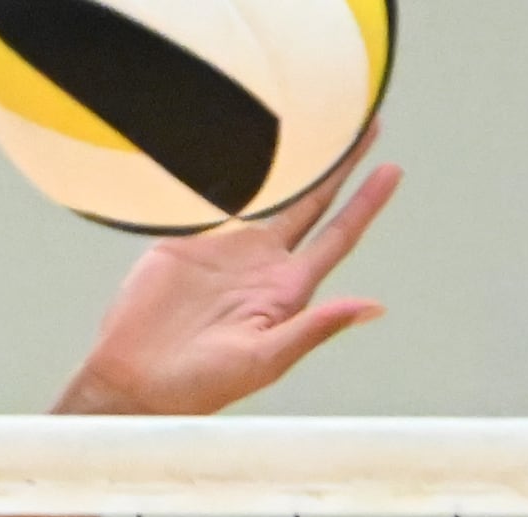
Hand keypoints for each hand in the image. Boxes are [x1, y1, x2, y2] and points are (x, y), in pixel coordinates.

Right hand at [57, 138, 399, 418]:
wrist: (135, 379)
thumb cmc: (201, 384)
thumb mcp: (265, 359)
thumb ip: (316, 329)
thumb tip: (375, 307)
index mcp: (287, 289)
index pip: (337, 235)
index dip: (365, 203)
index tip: (392, 168)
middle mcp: (263, 263)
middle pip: (312, 202)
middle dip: (339, 164)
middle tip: (365, 122)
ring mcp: (226, 249)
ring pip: (270, 192)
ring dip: (292, 159)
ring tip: (316, 120)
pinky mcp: (188, 239)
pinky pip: (218, 195)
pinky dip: (234, 169)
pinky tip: (248, 139)